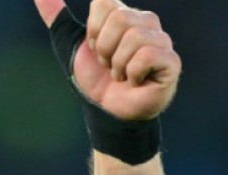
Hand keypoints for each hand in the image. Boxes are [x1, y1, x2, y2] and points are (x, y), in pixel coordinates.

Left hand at [34, 0, 180, 120]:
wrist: (107, 110)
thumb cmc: (93, 78)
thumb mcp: (70, 44)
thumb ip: (55, 16)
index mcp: (124, 14)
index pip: (104, 3)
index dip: (93, 29)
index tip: (95, 48)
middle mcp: (146, 23)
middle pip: (120, 18)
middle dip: (104, 48)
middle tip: (108, 65)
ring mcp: (161, 41)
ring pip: (134, 37)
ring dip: (118, 64)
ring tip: (120, 75)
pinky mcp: (171, 61)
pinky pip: (147, 55)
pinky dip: (132, 73)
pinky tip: (135, 81)